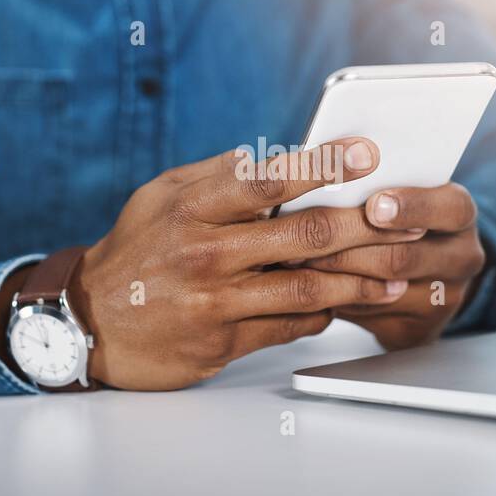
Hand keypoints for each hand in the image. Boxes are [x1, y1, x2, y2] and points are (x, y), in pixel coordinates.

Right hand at [70, 138, 423, 389]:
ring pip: (309, 286)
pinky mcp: (223, 342)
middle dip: (365, 225)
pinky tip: (349, 302)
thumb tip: (274, 157)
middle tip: (406, 217)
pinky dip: (326, 312)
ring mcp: (215, 302)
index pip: (268, 179)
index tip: (368, 153)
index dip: (323, 164)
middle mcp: (205, 254)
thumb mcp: (161, 197)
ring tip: (397, 273)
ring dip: (360, 280)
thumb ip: (217, 176)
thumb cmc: (136, 250)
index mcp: (191, 208)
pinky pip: (291, 324)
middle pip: (305, 235)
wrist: (89, 324)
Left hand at [293, 183, 485, 349]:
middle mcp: (462, 256)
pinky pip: (373, 314)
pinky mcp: (421, 328)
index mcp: (460, 213)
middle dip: (350, 246)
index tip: (374, 207)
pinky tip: (312, 285)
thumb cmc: (405, 221)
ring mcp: (445, 298)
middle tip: (308, 237)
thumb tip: (328, 171)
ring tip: (298, 258)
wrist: (430, 277)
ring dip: (336, 272)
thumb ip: (377, 185)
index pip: (449, 208)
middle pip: (405, 255)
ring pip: (385, 288)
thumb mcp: (405, 195)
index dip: (411, 207)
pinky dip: (338, 297)